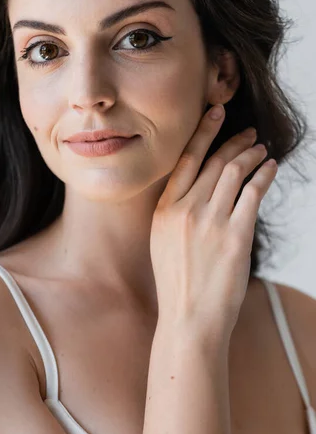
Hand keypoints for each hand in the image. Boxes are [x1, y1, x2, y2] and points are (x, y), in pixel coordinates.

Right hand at [150, 104, 277, 345]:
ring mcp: (210, 222)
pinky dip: (264, 176)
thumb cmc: (177, 284)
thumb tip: (201, 189)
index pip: (185, 160)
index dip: (203, 133)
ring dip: (251, 156)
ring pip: (234, 173)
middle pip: (214, 162)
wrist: (188, 319)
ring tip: (261, 150)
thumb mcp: (162, 242)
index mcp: (164, 210)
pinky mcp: (235, 236)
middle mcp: (186, 210)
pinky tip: (270, 168)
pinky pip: (253, 194)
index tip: (215, 114)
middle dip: (234, 142)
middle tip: (248, 133)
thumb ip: (176, 213)